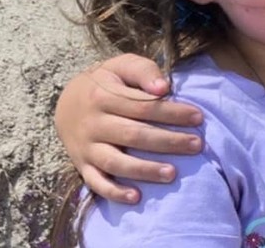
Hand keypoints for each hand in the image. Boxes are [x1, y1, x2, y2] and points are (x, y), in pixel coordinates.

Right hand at [54, 53, 203, 203]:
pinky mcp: (82, 165)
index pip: (143, 106)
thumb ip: (143, 71)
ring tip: (172, 173)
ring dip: (145, 170)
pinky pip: (96, 182)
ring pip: (116, 162)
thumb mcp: (120, 66)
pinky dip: (114, 192)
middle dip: (167, 141)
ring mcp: (87, 147)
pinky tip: (136, 197)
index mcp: (103, 96)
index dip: (171, 113)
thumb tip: (164, 87)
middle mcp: (93, 123)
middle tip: (196, 145)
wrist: (66, 103)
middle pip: (134, 135)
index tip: (198, 117)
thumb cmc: (104, 83)